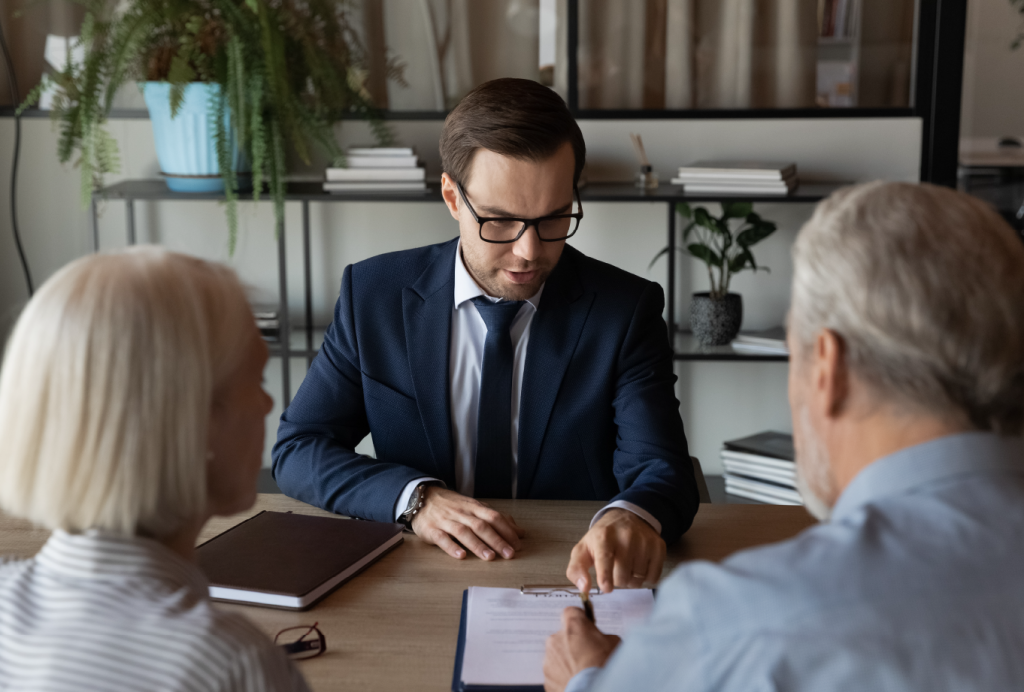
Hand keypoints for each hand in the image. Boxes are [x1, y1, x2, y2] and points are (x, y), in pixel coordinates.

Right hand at [410, 487, 524, 559]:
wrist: (421, 498)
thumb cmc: (451, 506)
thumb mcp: (474, 507)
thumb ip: (495, 518)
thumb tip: (519, 531)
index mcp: (474, 507)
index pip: (493, 517)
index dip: (507, 530)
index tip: (518, 544)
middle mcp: (462, 513)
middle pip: (481, 525)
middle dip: (497, 540)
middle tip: (509, 554)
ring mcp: (446, 521)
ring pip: (464, 532)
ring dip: (478, 545)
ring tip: (490, 557)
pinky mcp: (432, 530)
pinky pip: (442, 538)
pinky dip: (452, 547)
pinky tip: (461, 555)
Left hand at [544, 607, 620, 691]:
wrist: (593, 691)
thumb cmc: (604, 668)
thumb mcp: (615, 643)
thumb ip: (602, 636)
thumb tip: (602, 640)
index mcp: (573, 626)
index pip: (571, 612)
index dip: (580, 620)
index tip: (586, 626)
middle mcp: (556, 639)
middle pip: (564, 635)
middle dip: (574, 643)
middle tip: (589, 655)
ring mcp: (549, 659)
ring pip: (558, 655)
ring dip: (568, 660)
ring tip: (583, 672)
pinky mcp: (547, 678)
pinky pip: (555, 672)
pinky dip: (564, 676)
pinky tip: (577, 681)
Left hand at [566, 509, 665, 593]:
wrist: (627, 517)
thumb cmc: (602, 538)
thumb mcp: (583, 549)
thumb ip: (576, 569)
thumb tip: (583, 588)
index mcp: (604, 536)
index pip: (605, 558)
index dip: (605, 575)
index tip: (606, 588)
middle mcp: (626, 536)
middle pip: (622, 576)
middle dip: (617, 580)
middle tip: (615, 569)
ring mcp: (644, 541)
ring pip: (638, 579)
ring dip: (631, 580)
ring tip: (627, 567)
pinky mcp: (659, 546)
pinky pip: (653, 576)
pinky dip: (646, 578)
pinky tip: (639, 567)